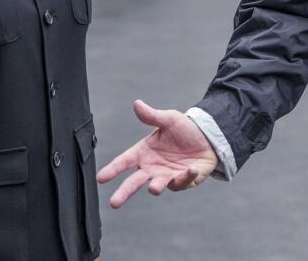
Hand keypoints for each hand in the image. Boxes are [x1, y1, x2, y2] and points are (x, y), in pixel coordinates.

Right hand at [96, 100, 218, 207]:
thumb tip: (137, 103)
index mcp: (144, 152)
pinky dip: (186, 177)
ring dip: (156, 187)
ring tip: (153, 188)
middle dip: (124, 192)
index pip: (124, 161)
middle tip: (114, 203)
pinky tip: (191, 169)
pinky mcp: (183, 181)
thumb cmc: (184, 129)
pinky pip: (183, 181)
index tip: (100, 178)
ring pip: (157, 186)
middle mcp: (152, 167)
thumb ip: (152, 116)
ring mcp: (167, 176)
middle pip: (134, 181)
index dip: (112, 169)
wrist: (207, 137)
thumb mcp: (168, 119)